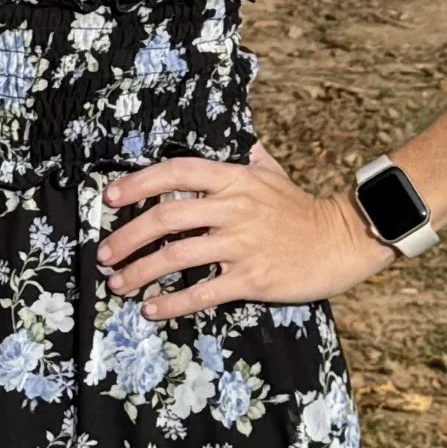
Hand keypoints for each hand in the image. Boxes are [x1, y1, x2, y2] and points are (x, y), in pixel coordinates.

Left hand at [98, 144, 391, 318]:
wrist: (341, 241)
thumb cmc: (301, 208)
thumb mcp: (271, 172)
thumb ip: (246, 157)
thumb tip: (235, 137)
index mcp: (234, 179)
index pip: (176, 172)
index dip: (139, 183)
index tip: (111, 198)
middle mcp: (233, 208)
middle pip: (166, 217)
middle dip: (128, 236)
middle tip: (104, 252)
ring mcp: (242, 244)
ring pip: (177, 256)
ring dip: (141, 272)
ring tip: (117, 284)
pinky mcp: (252, 279)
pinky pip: (203, 292)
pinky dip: (172, 302)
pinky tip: (151, 309)